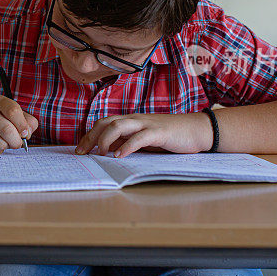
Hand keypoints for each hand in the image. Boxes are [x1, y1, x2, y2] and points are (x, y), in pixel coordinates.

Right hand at [0, 96, 38, 152]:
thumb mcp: (11, 113)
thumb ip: (26, 120)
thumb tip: (29, 132)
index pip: (13, 111)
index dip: (23, 125)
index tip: (26, 133)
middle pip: (7, 129)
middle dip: (17, 140)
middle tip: (19, 143)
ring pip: (0, 142)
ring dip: (8, 146)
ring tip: (8, 142)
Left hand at [75, 113, 212, 157]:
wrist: (197, 129)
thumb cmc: (170, 136)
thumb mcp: (145, 139)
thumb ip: (128, 140)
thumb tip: (110, 150)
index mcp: (131, 121)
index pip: (104, 123)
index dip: (89, 135)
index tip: (79, 150)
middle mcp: (136, 119)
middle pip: (107, 122)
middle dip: (91, 137)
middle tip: (82, 153)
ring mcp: (147, 124)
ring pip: (119, 125)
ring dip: (106, 139)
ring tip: (101, 154)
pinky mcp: (159, 132)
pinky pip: (140, 137)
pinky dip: (128, 146)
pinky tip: (120, 156)